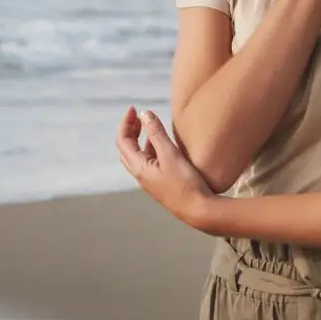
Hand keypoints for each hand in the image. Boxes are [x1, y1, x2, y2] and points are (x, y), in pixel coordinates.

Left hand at [116, 107, 215, 228]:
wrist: (198, 210)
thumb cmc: (185, 183)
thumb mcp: (170, 154)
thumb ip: (157, 133)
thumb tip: (145, 114)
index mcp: (139, 167)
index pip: (123, 141)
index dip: (125, 123)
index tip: (133, 109)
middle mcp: (141, 175)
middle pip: (126, 148)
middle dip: (129, 130)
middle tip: (137, 116)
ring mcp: (150, 180)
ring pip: (136, 156)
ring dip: (138, 139)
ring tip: (147, 126)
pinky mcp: (160, 183)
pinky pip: (148, 162)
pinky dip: (149, 149)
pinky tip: (160, 145)